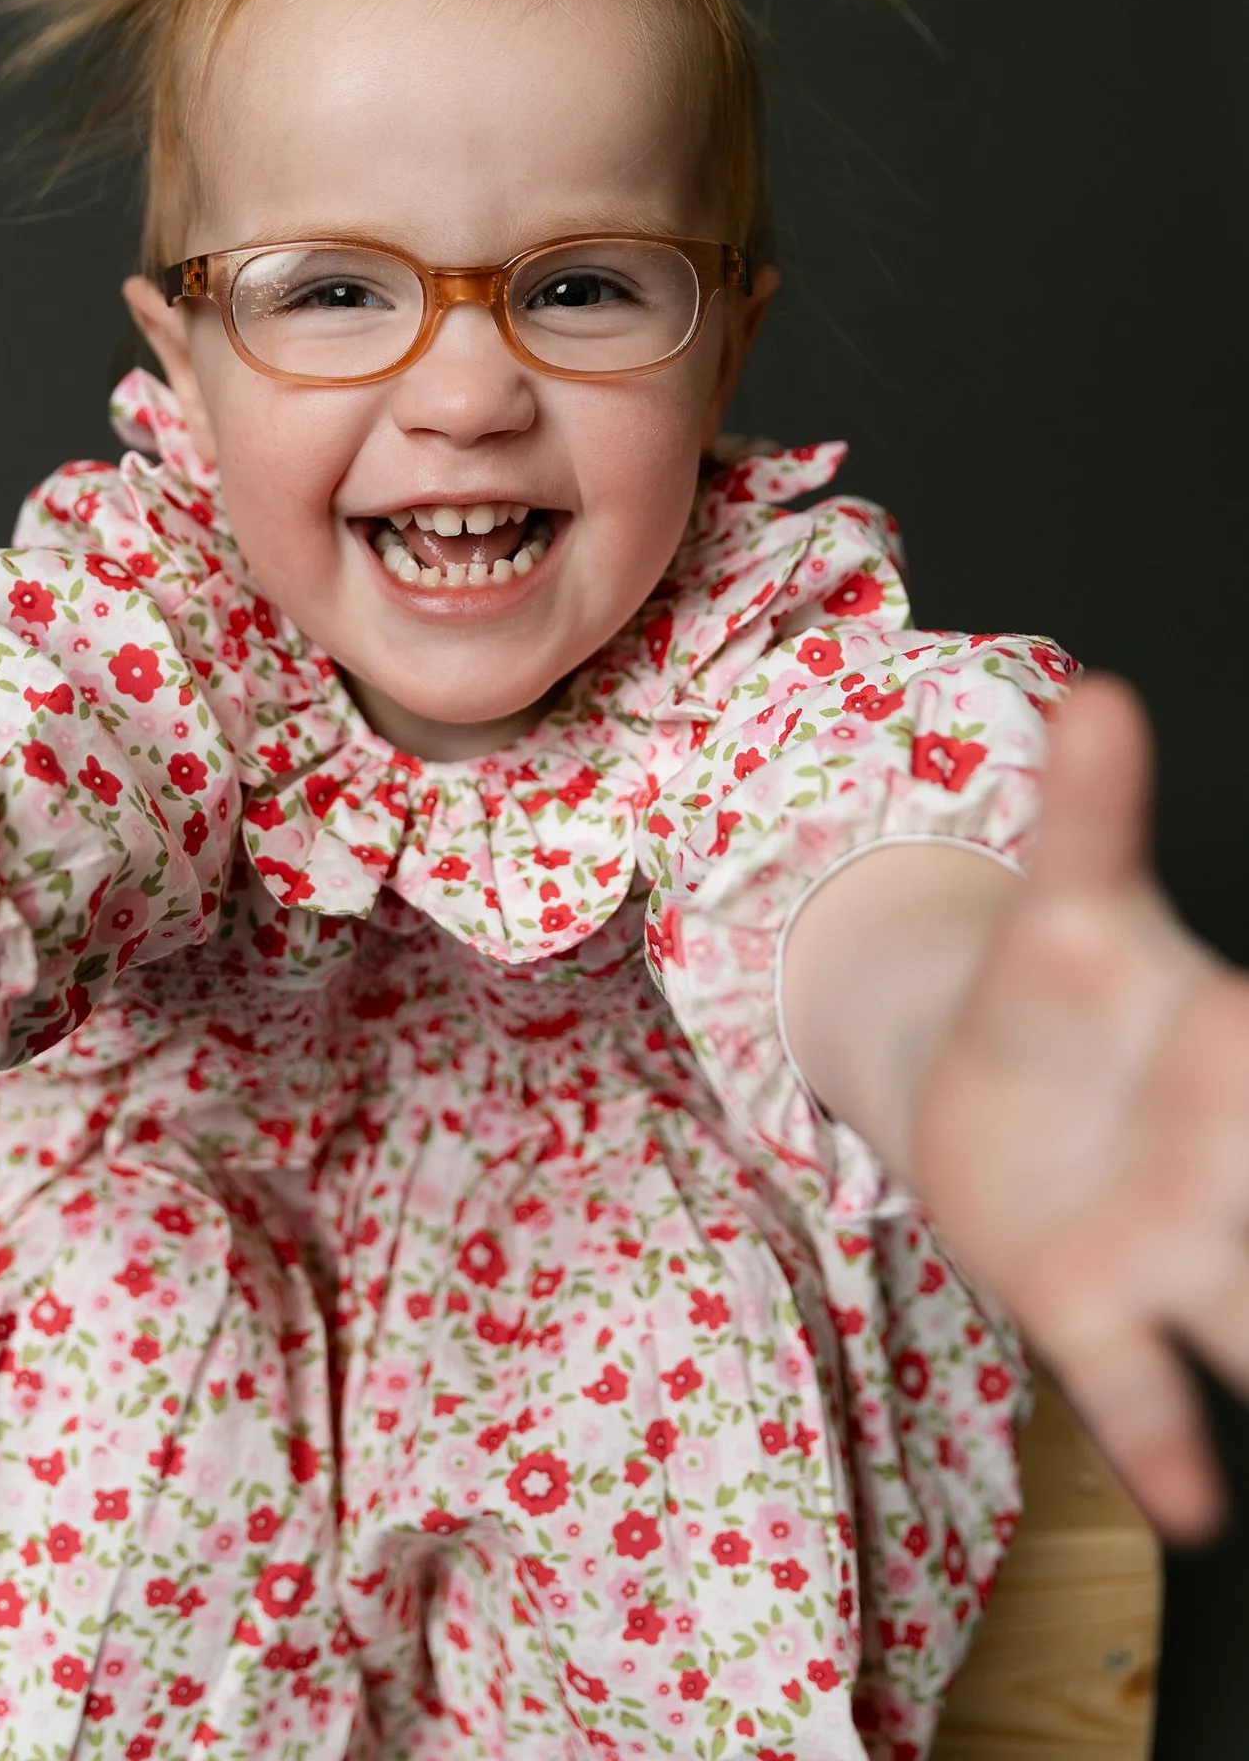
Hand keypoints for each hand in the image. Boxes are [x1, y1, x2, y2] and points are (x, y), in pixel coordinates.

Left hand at [912, 674, 1248, 1543]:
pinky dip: (1165, 1439)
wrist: (983, 1076)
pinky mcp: (1088, 1299)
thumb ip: (1089, 813)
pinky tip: (1195, 1508)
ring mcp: (1173, 1244)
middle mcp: (1234, 1161)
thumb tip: (1097, 697)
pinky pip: (1134, 1380)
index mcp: (1243, 1051)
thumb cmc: (1055, 991)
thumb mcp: (1069, 902)